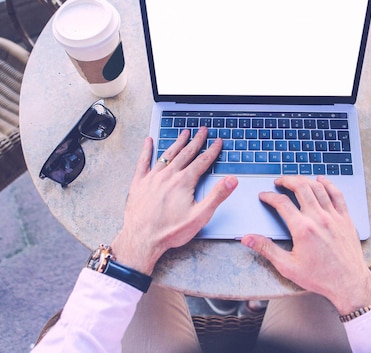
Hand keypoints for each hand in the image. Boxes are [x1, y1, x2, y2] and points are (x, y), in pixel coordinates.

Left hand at [112, 127, 237, 274]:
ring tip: (184, 133)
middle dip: (196, 141)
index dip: (212, 150)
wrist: (142, 240)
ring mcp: (152, 178)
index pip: (202, 161)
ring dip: (177, 143)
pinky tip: (149, 141)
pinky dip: (146, 150)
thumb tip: (232, 180)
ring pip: (167, 155)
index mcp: (184, 182)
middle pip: (186, 153)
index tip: (218, 142)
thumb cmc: (170, 232)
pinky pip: (143, 162)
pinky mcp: (138, 183)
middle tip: (203, 131)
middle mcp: (168, 175)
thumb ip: (217, 196)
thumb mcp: (200, 216)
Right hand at [241, 176, 370, 314]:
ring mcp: (334, 217)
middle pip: (300, 188)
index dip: (269, 196)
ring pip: (318, 188)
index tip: (264, 196)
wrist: (349, 284)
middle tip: (279, 182)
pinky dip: (328, 184)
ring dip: (304, 180)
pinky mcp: (345, 219)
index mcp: (303, 229)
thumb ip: (266, 249)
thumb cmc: (320, 278)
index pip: (282, 203)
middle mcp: (319, 218)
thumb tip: (248, 239)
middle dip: (286, 181)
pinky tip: (321, 180)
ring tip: (295, 180)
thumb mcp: (288, 266)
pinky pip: (337, 194)